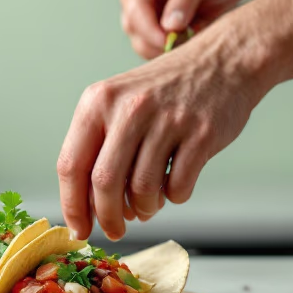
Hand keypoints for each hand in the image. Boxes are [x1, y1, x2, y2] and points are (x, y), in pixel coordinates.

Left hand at [57, 26, 268, 240]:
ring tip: (147, 205)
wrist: (221, 61)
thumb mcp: (119, 104)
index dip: (72, 205)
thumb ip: (100, 148)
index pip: (71, 164)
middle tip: (115, 231)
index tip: (78, 230)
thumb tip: (88, 208)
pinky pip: (178, 187)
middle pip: (103, 183)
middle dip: (107, 217)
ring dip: (144, 209)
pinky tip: (174, 187)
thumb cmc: (164, 92)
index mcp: (98, 101)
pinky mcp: (201, 134)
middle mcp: (129, 108)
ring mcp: (167, 120)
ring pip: (142, 189)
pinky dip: (174, 197)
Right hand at [119, 0, 253, 59]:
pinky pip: (159, 49)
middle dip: (157, 41)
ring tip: (195, 37)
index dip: (149, 29)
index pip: (134, 9)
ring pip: (142, 43)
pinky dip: (175, 52)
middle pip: (133, 29)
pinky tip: (195, 40)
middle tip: (188, 41)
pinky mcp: (161, 29)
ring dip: (166, 49)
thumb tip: (169, 27)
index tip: (170, 42)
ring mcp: (148, 14)